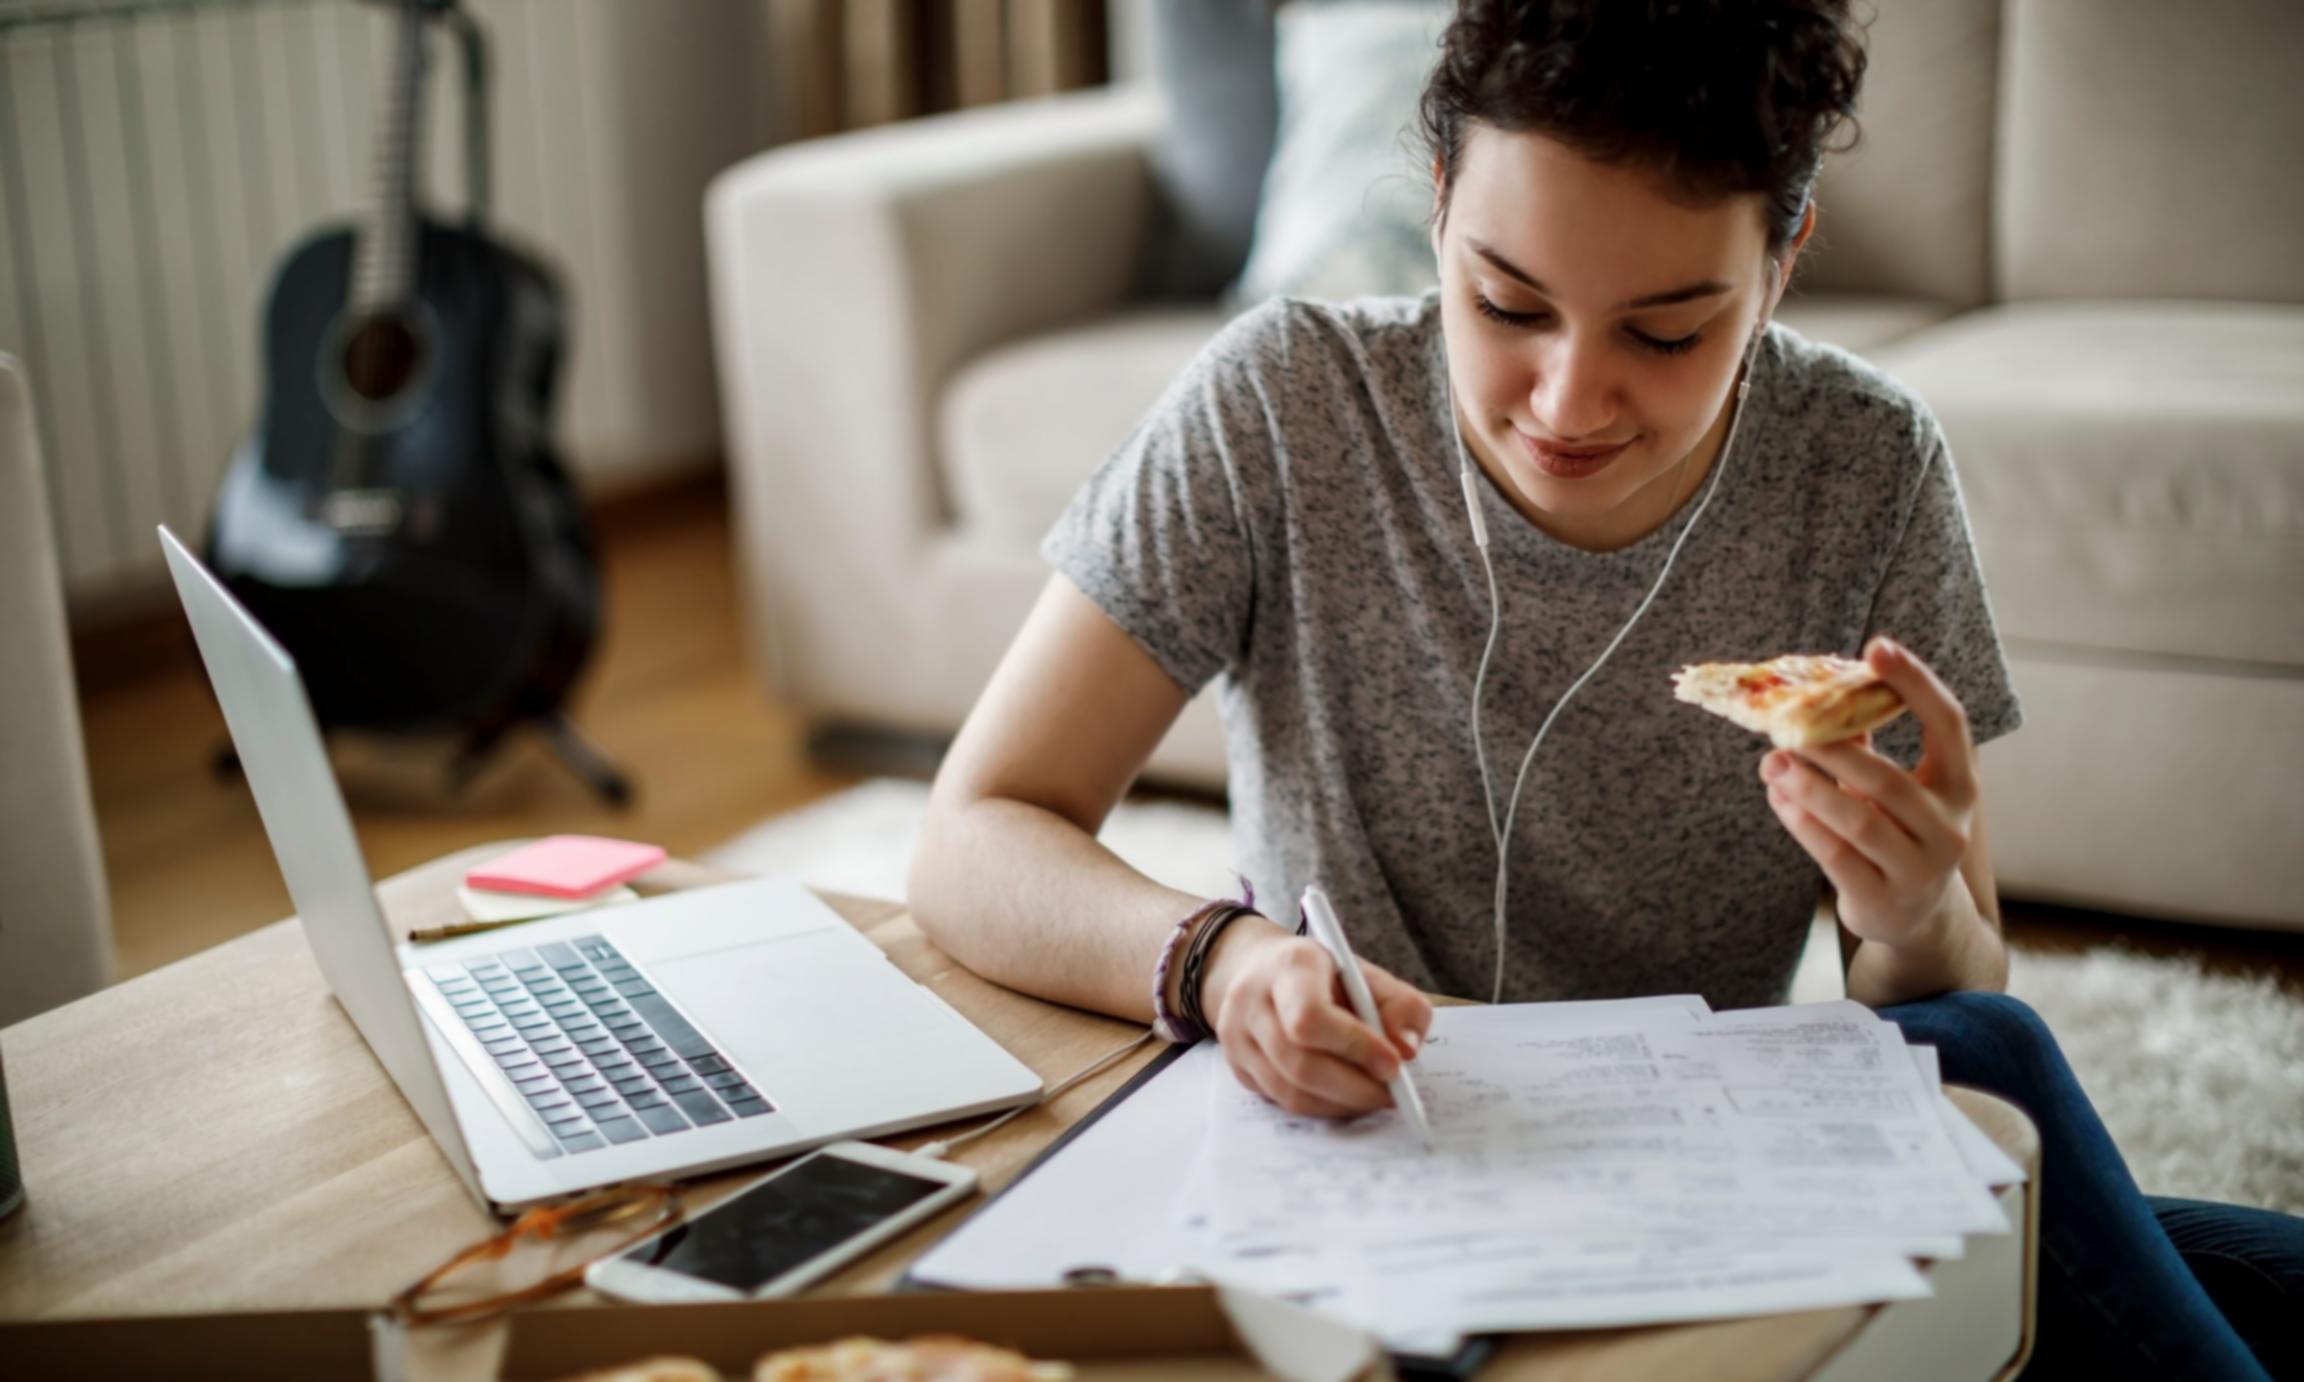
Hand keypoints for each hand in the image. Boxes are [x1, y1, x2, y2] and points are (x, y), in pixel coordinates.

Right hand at [1197, 918, 1433, 1117]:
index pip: (1310, 1016)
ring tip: (1374, 1095)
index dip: (1354, 1046)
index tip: (1393, 1064)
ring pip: (1290, 1091)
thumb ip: (1401, 1005)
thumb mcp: (1366, 973)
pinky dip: (1323, 1107)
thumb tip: (1406, 1050)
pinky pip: (1282, 1101)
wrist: (1261, 971)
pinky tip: (1346, 1096)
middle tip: (1392, 1092)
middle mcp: (1250, 1001)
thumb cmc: (1323, 975)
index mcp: (1288, 966)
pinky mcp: (1237, 1068)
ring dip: (1341, 1102)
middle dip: (1354, 1086)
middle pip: (1299, 1063)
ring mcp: (1236, 1037)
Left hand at [1760, 637, 1980, 950]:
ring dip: (1808, 788)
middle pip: (1888, 780)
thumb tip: (1815, 690)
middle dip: (1833, 750)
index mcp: (1960, 785)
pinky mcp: (1883, 897)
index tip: (1877, 647)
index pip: (1950, 723)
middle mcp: (1949, 828)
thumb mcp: (1894, 789)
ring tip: (1770, 762)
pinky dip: (1802, 823)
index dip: (1917, 683)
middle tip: (1785, 727)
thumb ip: (1864, 746)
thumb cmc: (1898, 833)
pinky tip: (1777, 799)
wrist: (1914, 918)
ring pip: (1858, 822)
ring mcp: (1919, 868)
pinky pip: (1835, 856)